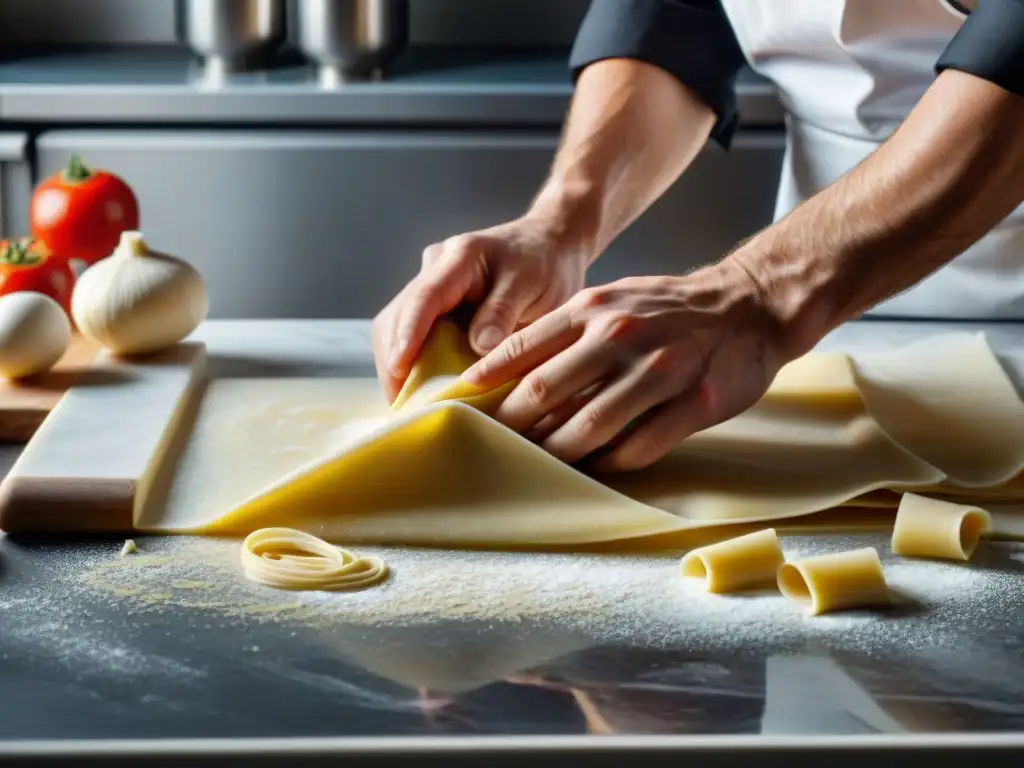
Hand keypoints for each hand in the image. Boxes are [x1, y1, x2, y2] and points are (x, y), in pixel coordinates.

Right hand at [372, 215, 591, 401]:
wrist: (550, 247)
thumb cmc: (545, 264)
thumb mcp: (532, 283)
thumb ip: (503, 311)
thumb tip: (478, 347)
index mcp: (460, 257)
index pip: (424, 297)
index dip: (408, 335)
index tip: (400, 368)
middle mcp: (435, 268)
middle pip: (398, 316)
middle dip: (394, 361)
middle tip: (405, 406)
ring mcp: (429, 286)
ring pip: (396, 328)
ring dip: (397, 366)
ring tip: (408, 405)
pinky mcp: (432, 305)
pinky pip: (410, 335)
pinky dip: (411, 364)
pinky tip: (418, 392)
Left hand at [462, 259, 786, 470]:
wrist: (749, 306)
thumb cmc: (668, 308)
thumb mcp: (613, 299)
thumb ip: (567, 328)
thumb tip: (509, 365)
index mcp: (595, 308)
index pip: (525, 347)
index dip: (489, 380)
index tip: (462, 402)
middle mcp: (621, 336)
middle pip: (546, 392)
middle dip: (514, 424)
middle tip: (495, 443)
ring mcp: (660, 371)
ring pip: (589, 426)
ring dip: (559, 450)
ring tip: (542, 461)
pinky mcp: (693, 404)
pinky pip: (639, 446)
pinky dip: (611, 462)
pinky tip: (598, 465)